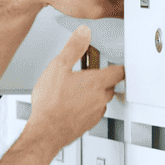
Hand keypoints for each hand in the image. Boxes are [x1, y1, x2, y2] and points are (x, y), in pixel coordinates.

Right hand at [25, 25, 125, 151]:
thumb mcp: (58, 67)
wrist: (45, 130)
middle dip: (101, 79)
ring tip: (76, 89)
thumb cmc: (51, 103)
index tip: (115, 63)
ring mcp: (95, 113)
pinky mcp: (88, 124)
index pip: (118, 72)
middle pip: (109, 85)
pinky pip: (92, 111)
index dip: (117, 66)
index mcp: (96, 82)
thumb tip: (83, 33)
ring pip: (101, 99)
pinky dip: (86, 106)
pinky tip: (71, 104)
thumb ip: (73, 48)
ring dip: (93, 93)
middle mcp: (100, 98)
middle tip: (87, 74)